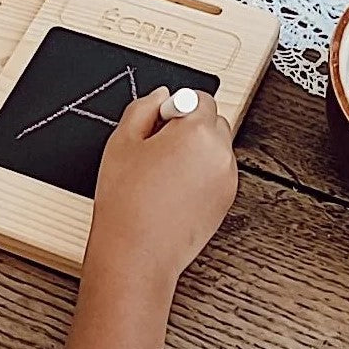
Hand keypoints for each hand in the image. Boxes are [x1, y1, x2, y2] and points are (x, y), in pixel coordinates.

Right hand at [89, 87, 237, 281]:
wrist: (137, 252)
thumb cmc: (126, 201)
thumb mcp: (122, 141)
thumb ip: (143, 108)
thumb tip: (160, 96)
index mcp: (197, 133)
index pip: (200, 98)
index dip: (174, 106)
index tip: (156, 121)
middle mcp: (220, 154)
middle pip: (213, 121)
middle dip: (188, 126)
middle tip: (155, 144)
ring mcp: (226, 180)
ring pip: (215, 148)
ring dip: (195, 148)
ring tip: (161, 170)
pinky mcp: (225, 201)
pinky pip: (216, 172)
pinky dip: (199, 172)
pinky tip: (171, 188)